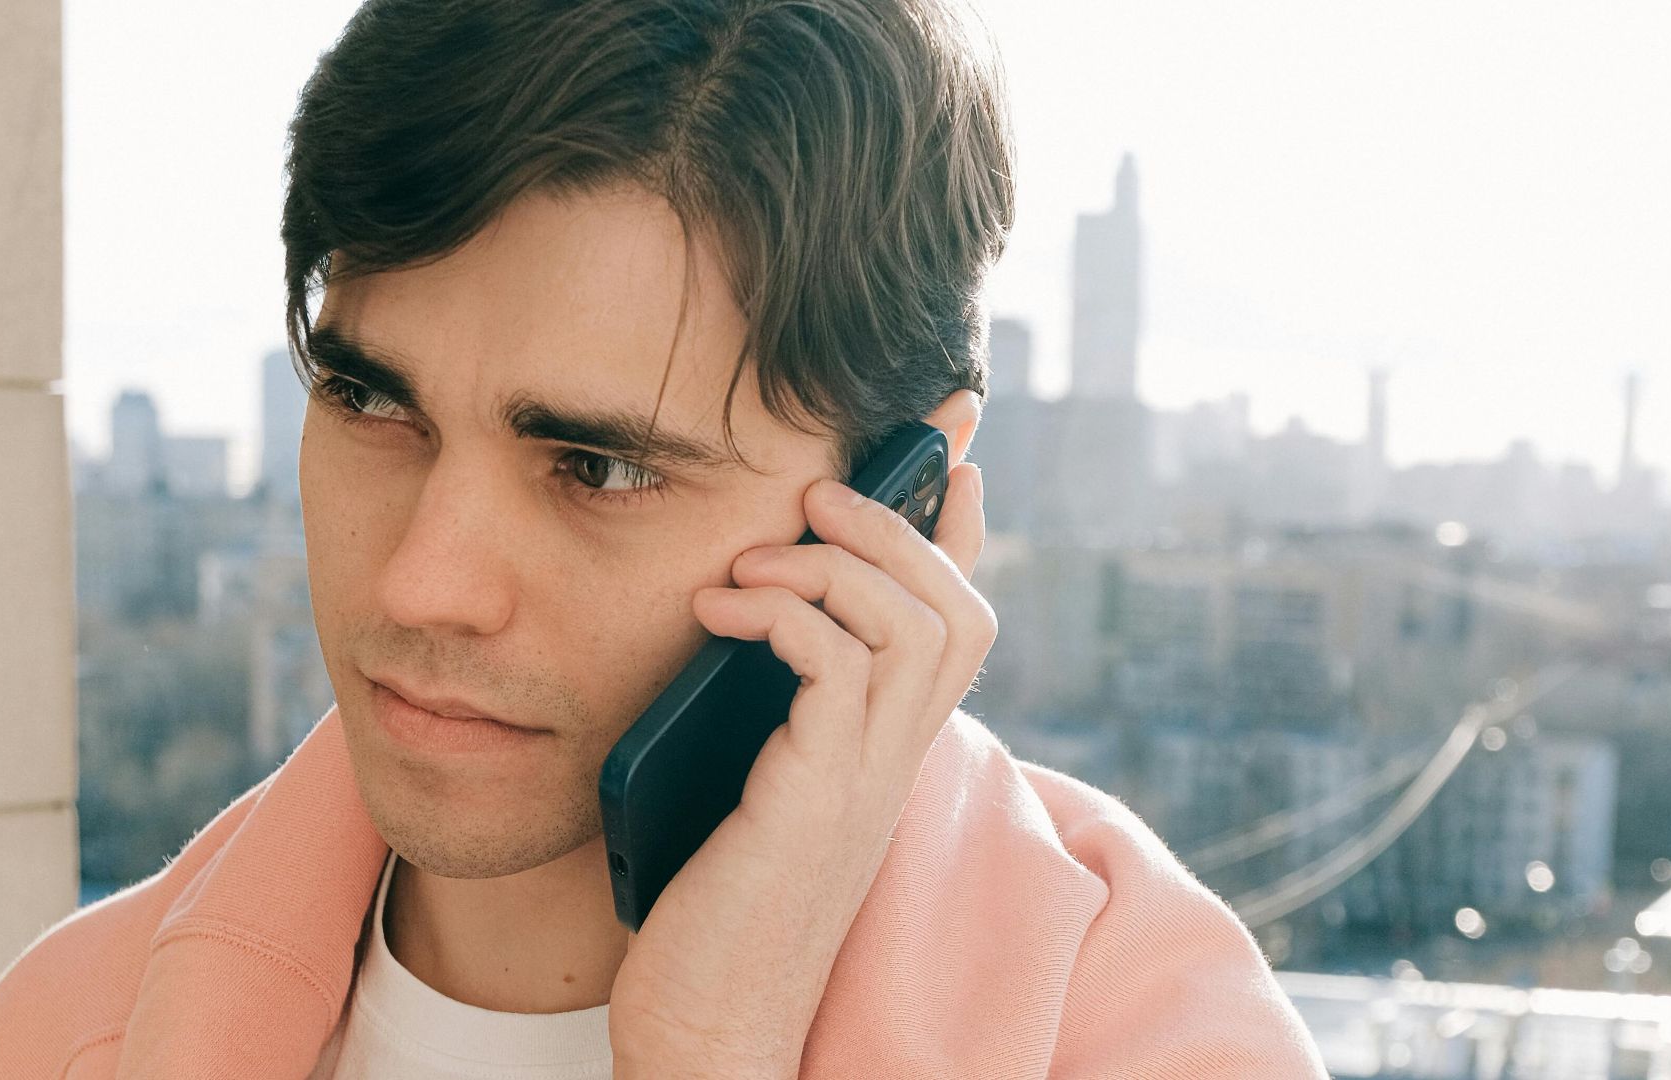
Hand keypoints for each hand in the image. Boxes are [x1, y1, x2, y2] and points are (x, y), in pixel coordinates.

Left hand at [607, 462, 995, 1078]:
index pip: (959, 623)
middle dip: (897, 524)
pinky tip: (719, 612)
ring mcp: (866, 781)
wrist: (710, 1027)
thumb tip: (737, 621)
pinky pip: (834, 664)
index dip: (959, 533)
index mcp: (888, 753)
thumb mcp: (753, 786)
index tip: (946, 456)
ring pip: (915, 623)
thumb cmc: (715, 911)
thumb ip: (773, 715)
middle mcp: (897, 763)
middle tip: (816, 493)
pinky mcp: (817, 796)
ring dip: (833, 561)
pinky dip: (781, 611)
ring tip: (752, 559)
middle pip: (959, 608)